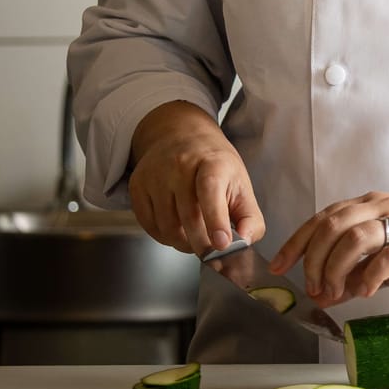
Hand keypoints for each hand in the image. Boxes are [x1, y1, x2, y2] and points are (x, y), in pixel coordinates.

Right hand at [127, 100, 264, 255]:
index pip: (210, 190)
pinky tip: (177, 229)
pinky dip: (165, 238)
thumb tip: (245, 241)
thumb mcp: (241, 183)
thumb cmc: (215, 164)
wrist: (180, 136)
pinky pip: (150, 226)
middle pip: (189, 217)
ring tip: (195, 237)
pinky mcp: (137, 186)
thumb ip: (250, 217)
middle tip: (211, 252)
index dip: (216, 219)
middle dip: (202, 244)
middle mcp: (180, 164)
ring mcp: (155, 175)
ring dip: (183, 243)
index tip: (222, 244)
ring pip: (167, 227)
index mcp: (213, 161)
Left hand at [273, 192, 388, 305]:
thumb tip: (322, 294)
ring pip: (355, 238)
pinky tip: (367, 292)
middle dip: (313, 260)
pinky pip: (388, 256)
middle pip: (332, 225)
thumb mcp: (386, 260)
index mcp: (371, 204)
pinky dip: (370, 276)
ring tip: (335, 293)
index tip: (279, 266)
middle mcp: (385, 206)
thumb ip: (355, 272)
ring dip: (336, 269)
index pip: (323, 217)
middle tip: (313, 288)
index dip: (297, 242)